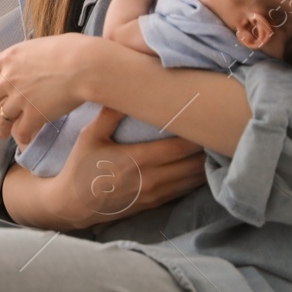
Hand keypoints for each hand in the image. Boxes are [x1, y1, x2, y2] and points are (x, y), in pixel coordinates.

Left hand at [0, 34, 98, 147]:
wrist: (85, 66)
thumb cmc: (74, 50)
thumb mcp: (42, 45)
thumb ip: (30, 55)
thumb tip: (35, 56)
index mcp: (10, 58)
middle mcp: (9, 78)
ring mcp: (19, 98)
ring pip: (1, 118)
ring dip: (1, 127)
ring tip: (2, 134)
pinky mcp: (33, 114)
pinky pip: (21, 131)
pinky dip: (22, 137)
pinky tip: (26, 140)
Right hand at [41, 107, 207, 229]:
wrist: (71, 205)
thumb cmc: (80, 167)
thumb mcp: (89, 136)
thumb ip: (109, 114)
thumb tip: (124, 87)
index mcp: (136, 160)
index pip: (179, 148)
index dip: (197, 135)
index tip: (206, 119)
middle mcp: (150, 179)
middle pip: (193, 164)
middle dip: (208, 148)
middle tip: (219, 130)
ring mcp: (154, 194)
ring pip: (192, 180)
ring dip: (206, 164)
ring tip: (217, 146)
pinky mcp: (154, 203)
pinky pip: (184, 191)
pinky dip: (197, 179)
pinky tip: (204, 166)